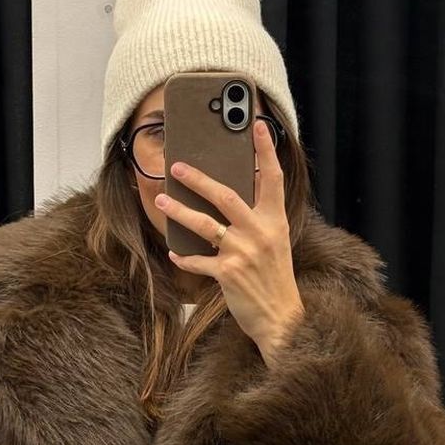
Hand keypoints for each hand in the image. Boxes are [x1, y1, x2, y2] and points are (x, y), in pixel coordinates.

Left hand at [155, 117, 304, 364]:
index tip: (256, 125)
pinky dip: (185, 257)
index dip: (265, 150)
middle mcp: (260, 232)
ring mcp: (243, 252)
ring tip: (162, 202)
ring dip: (179, 212)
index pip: (272, 178)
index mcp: (275, 221)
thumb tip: (234, 201)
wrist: (282, 319)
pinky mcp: (228, 274)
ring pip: (205, 224)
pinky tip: (174, 253)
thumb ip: (260, 221)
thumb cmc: (276, 281)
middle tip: (177, 167)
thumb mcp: (277, 244)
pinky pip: (199, 260)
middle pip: (225, 195)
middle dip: (198, 179)